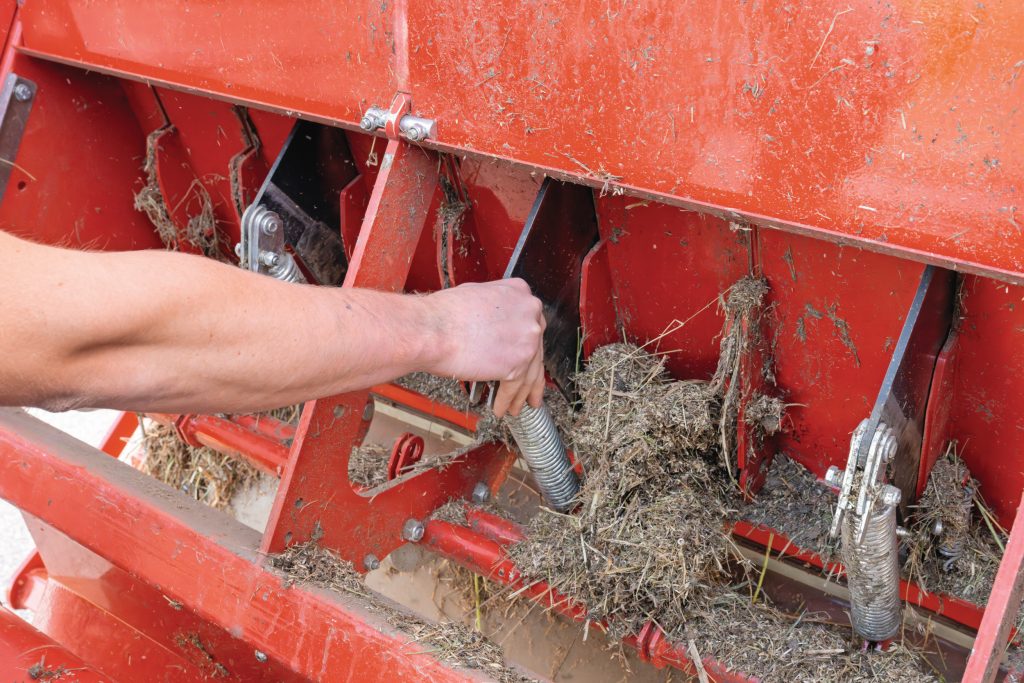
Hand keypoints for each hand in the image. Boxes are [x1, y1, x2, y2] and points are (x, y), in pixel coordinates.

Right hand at [424, 278, 545, 417]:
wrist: (432, 330)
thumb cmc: (444, 314)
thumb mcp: (477, 294)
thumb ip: (496, 308)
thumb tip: (497, 324)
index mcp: (520, 293)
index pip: (531, 324)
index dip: (528, 346)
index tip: (527, 357)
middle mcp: (530, 313)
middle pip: (536, 351)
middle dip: (531, 373)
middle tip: (529, 388)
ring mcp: (527, 339)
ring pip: (529, 373)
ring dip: (522, 394)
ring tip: (515, 406)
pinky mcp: (516, 364)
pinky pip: (514, 387)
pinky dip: (506, 400)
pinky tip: (500, 407)